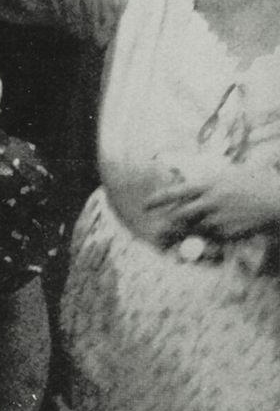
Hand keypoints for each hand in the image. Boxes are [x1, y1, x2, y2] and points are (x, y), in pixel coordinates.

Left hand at [144, 164, 279, 242]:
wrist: (276, 202)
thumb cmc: (255, 183)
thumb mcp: (229, 173)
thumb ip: (210, 177)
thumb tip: (192, 174)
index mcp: (208, 185)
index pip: (174, 193)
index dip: (157, 200)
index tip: (145, 206)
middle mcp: (210, 202)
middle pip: (180, 215)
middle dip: (169, 221)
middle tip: (161, 225)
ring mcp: (220, 219)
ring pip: (195, 227)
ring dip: (189, 230)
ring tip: (186, 230)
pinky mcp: (229, 233)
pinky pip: (213, 237)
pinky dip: (209, 236)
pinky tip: (214, 233)